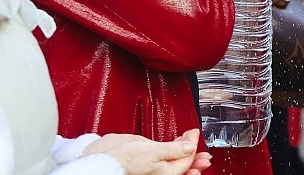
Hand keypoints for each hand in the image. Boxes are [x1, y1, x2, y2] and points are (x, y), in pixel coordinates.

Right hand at [84, 129, 210, 174]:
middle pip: (185, 162)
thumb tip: (191, 145)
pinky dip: (173, 149)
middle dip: (194, 152)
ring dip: (185, 150)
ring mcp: (157, 167)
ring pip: (176, 160)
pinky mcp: (149, 160)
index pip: (188, 158)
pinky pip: (167, 157)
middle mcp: (163, 172)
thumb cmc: (126, 158)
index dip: (193, 144)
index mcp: (168, 172)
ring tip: (191, 142)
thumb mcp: (154, 151)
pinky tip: (176, 143)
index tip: (194, 132)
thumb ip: (174, 149)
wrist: (106, 160)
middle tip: (197, 140)